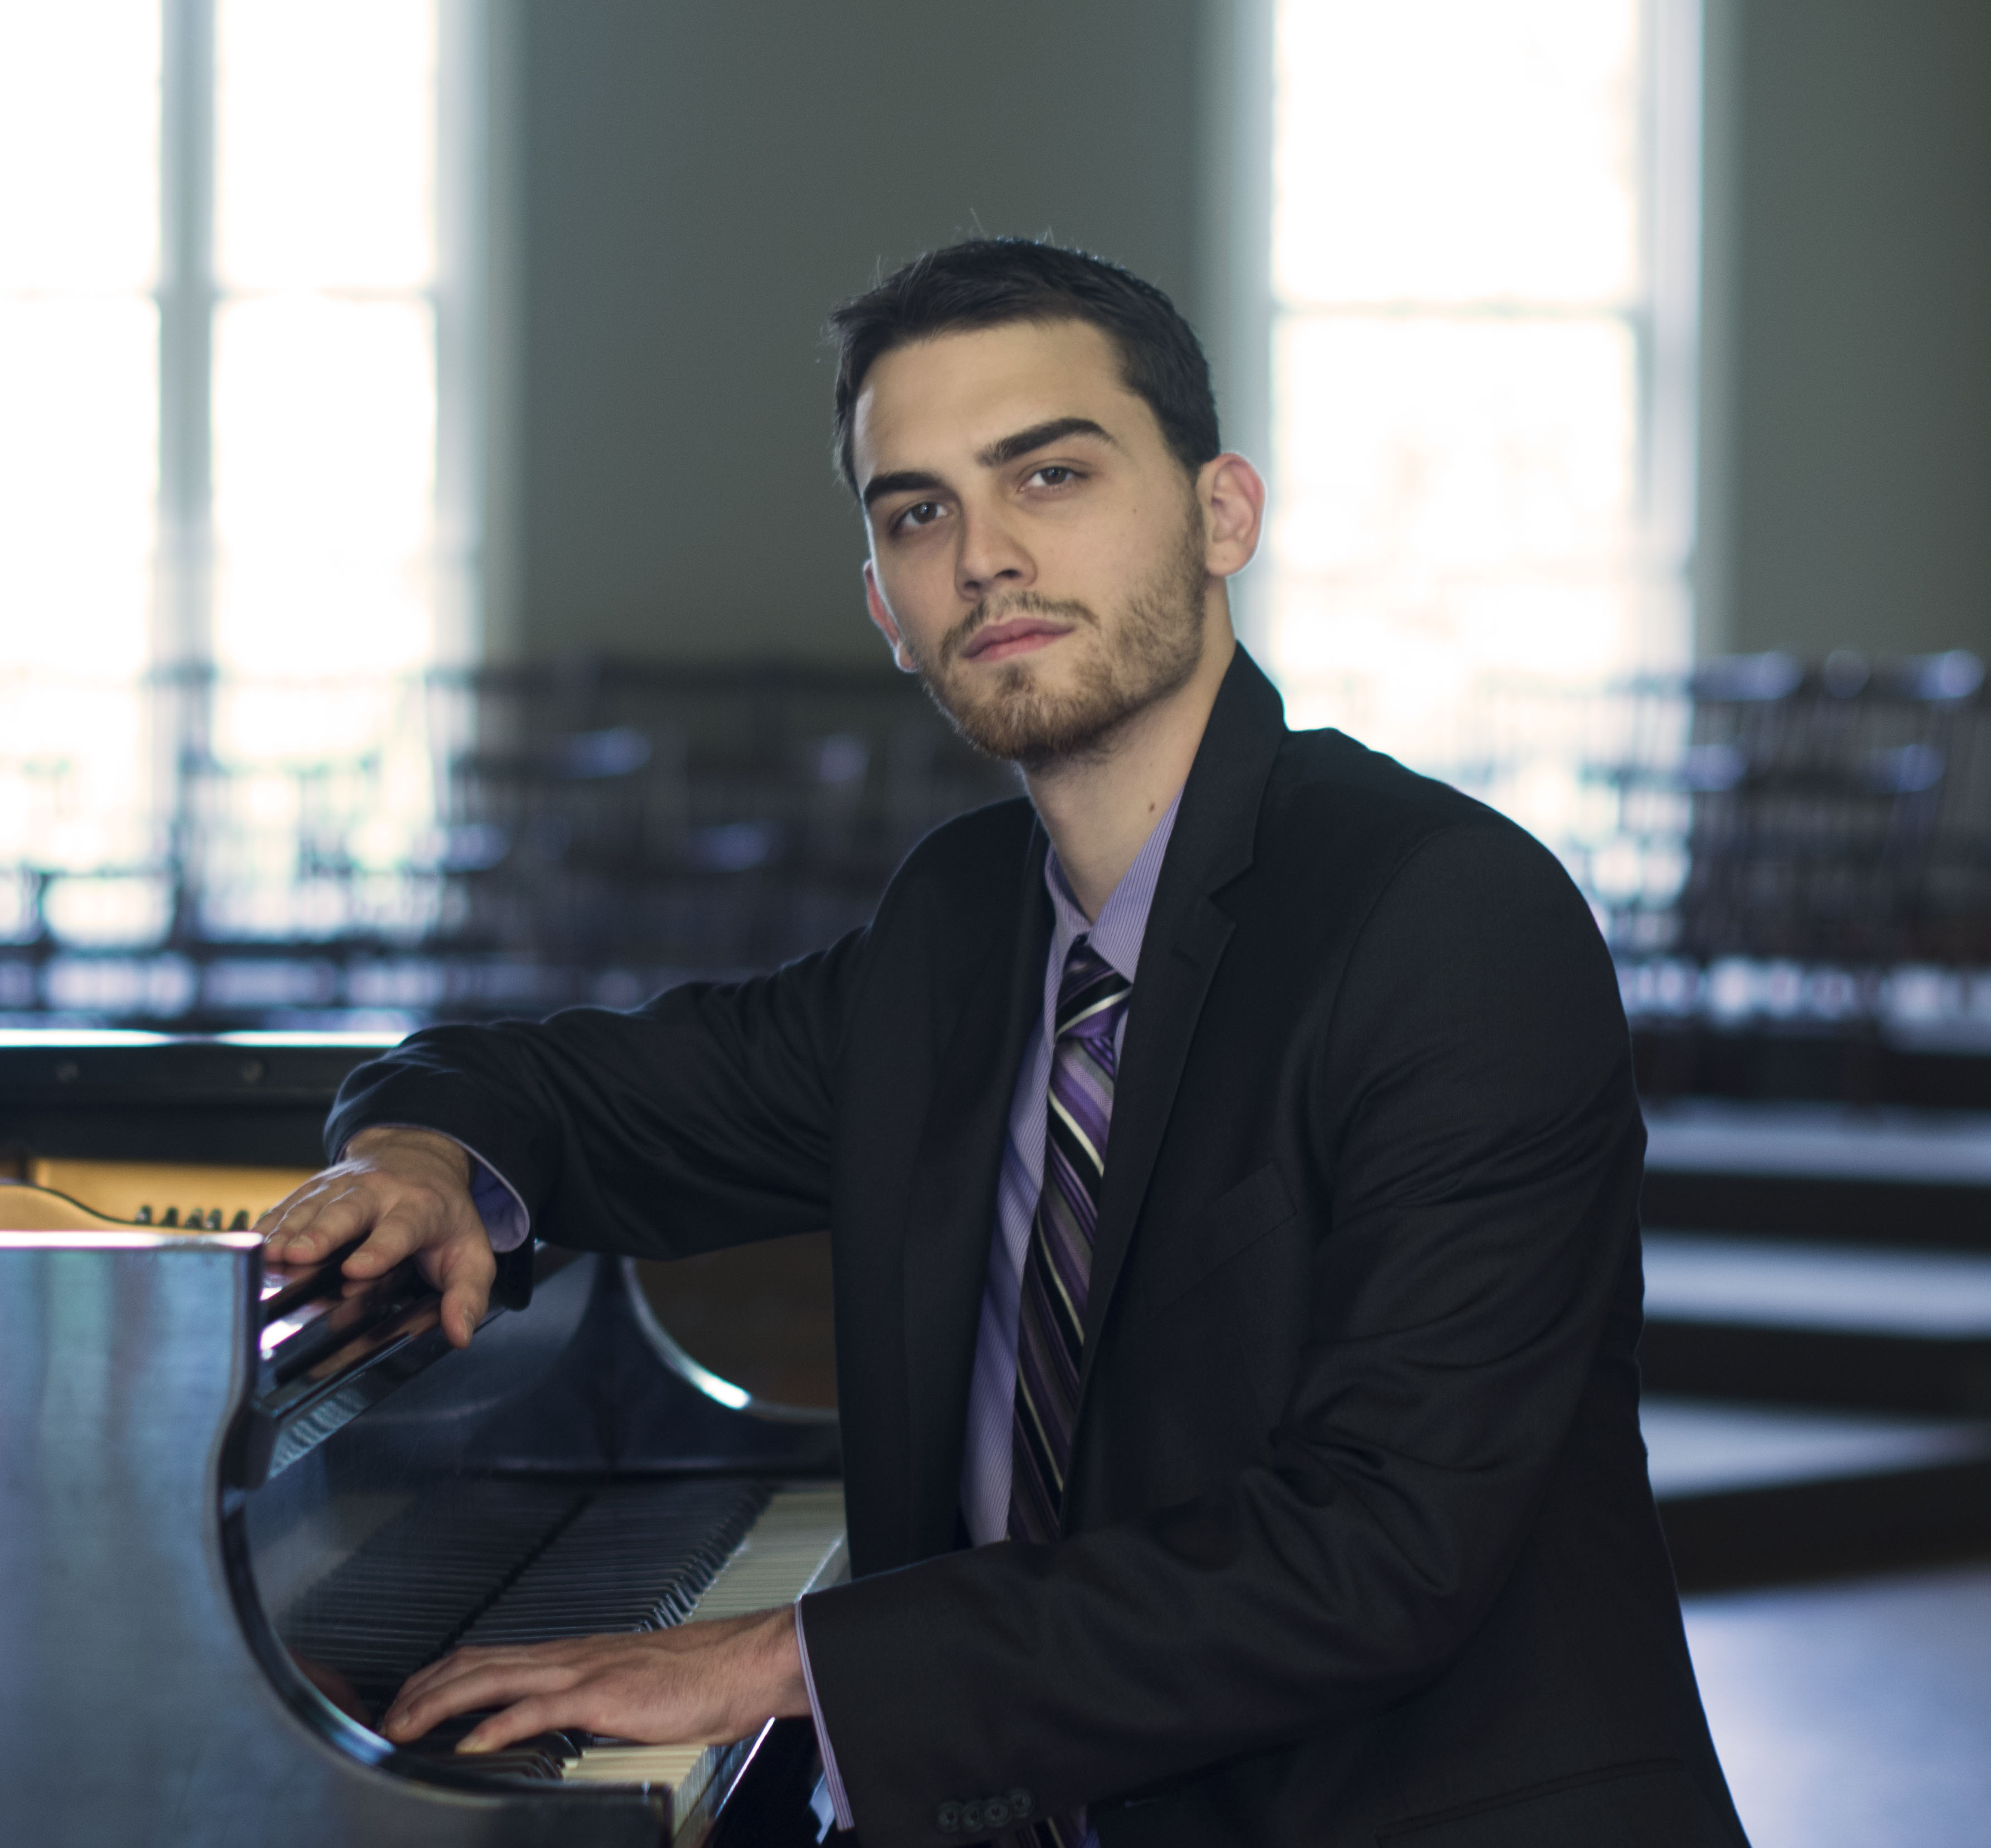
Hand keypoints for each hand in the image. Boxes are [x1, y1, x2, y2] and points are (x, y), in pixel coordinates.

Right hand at [257, 1127, 495, 1348]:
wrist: (418, 1156)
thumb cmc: (443, 1215)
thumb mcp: (470, 1253)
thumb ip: (468, 1294)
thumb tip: (460, 1335)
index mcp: (420, 1208)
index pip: (400, 1229)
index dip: (379, 1250)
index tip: (357, 1271)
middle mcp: (379, 1192)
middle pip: (347, 1211)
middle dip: (322, 1233)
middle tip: (297, 1256)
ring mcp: (342, 1187)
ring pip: (312, 1206)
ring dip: (288, 1230)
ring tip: (267, 1256)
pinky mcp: (314, 1188)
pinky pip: (288, 1204)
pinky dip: (269, 1224)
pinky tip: (251, 1245)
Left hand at [379, 1608, 809, 1754]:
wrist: (742, 1662)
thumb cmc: (697, 1677)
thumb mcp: (629, 1687)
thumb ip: (589, 1701)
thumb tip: (558, 1724)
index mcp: (572, 1655)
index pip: (487, 1657)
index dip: (438, 1677)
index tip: (404, 1701)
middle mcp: (568, 1655)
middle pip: (474, 1663)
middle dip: (419, 1690)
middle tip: (381, 1719)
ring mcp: (583, 1671)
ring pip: (492, 1678)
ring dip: (439, 1703)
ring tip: (402, 1729)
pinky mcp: (604, 1695)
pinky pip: (539, 1709)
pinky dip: (498, 1725)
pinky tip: (471, 1745)